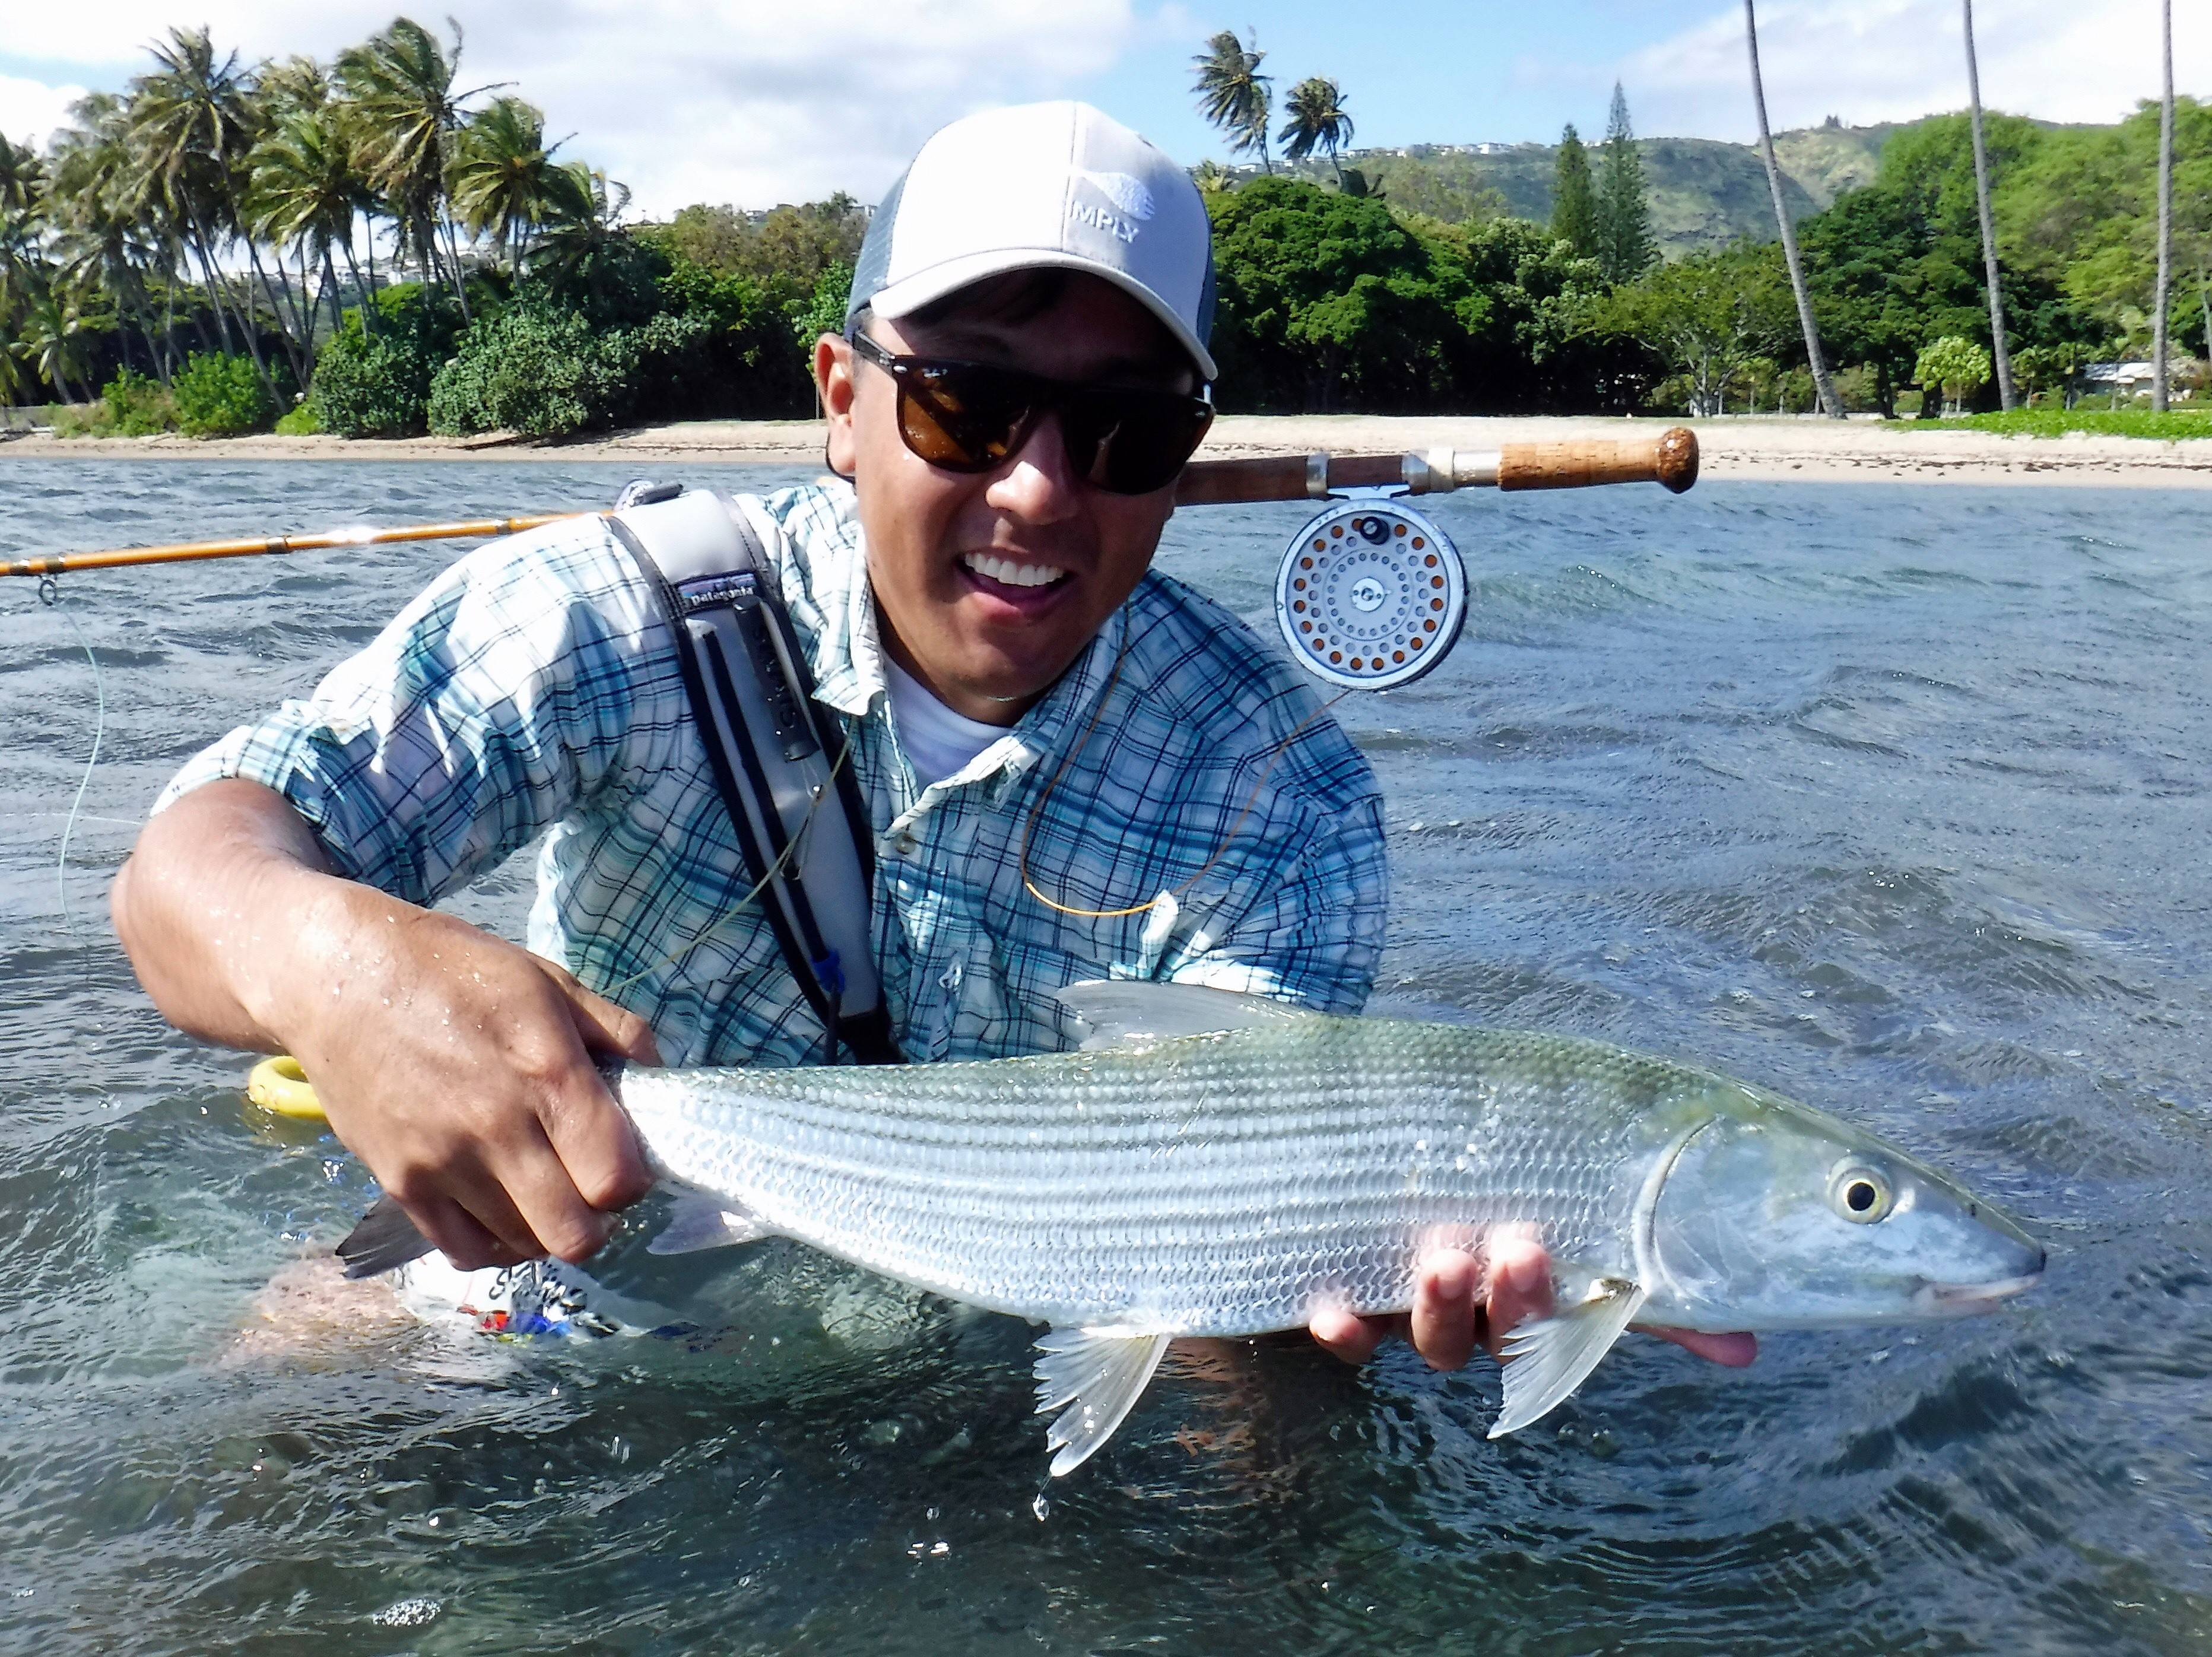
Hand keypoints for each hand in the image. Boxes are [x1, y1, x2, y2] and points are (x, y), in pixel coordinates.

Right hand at [114, 779, 657, 1271]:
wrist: (335, 979)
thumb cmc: (452, 971)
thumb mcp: (549, 980)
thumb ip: (616, 1031)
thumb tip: (662, 1078)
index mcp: (545, 1074)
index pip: (617, 1178)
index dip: (635, 1178)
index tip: (626, 1156)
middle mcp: (495, 1128)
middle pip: (576, 1233)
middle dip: (600, 1217)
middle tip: (591, 1183)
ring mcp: (442, 1164)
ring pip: (524, 1247)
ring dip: (549, 1229)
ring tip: (547, 1189)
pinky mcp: (399, 1185)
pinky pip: (464, 1252)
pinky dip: (496, 1242)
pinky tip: (505, 1209)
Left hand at [1308, 1235, 1757, 1370]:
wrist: (1378, 1156)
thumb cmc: (1491, 1200)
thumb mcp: (1569, 1220)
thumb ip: (1645, 1287)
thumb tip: (1748, 1348)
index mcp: (1525, 1303)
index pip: (1557, 1327)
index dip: (1568, 1313)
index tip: (1568, 1263)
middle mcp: (1471, 1317)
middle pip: (1494, 1335)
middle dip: (1510, 1300)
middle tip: (1519, 1249)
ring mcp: (1407, 1310)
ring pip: (1428, 1338)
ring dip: (1440, 1307)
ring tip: (1447, 1260)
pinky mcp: (1345, 1301)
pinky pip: (1347, 1335)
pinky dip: (1343, 1330)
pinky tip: (1331, 1312)